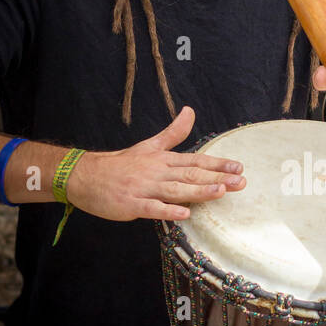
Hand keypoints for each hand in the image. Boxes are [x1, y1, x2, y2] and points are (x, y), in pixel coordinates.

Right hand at [66, 106, 245, 221]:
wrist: (85, 176)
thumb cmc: (120, 164)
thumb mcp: (149, 145)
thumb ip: (173, 132)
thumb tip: (190, 111)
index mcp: (162, 159)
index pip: (195, 160)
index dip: (218, 164)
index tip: (239, 167)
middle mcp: (157, 172)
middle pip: (191, 174)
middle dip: (217, 178)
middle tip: (241, 181)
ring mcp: (144, 188)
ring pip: (176, 189)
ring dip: (199, 191)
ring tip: (221, 192)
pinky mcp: (131, 204)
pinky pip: (152, 208)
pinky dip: (168, 211)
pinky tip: (184, 214)